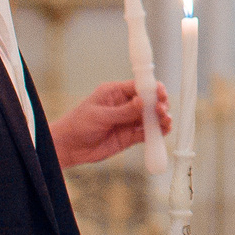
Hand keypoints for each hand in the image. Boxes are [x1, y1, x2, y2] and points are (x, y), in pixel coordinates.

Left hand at [52, 81, 168, 169]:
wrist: (69, 147)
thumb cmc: (78, 125)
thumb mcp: (99, 115)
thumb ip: (122, 111)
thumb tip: (143, 101)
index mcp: (115, 93)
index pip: (139, 86)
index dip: (152, 88)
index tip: (161, 92)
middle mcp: (125, 105)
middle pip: (149, 101)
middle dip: (159, 104)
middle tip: (162, 110)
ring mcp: (128, 121)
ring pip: (151, 117)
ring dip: (161, 118)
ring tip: (165, 121)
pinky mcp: (130, 136)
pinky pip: (147, 133)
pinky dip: (157, 132)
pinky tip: (163, 131)